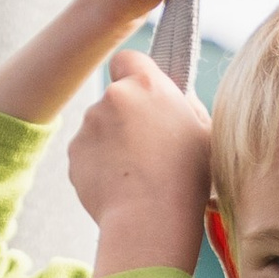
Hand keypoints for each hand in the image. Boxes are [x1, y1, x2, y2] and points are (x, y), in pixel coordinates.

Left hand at [71, 49, 213, 277]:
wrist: (150, 219)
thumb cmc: (187, 178)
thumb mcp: (204, 133)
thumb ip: (184, 106)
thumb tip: (173, 98)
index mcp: (147, 84)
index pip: (128, 58)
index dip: (133, 74)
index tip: (143, 94)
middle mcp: (112, 96)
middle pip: (115, 97)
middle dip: (126, 115)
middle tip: (149, 148)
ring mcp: (89, 125)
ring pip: (100, 126)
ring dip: (112, 142)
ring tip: (136, 173)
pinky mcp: (74, 153)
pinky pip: (88, 153)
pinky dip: (99, 165)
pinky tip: (120, 185)